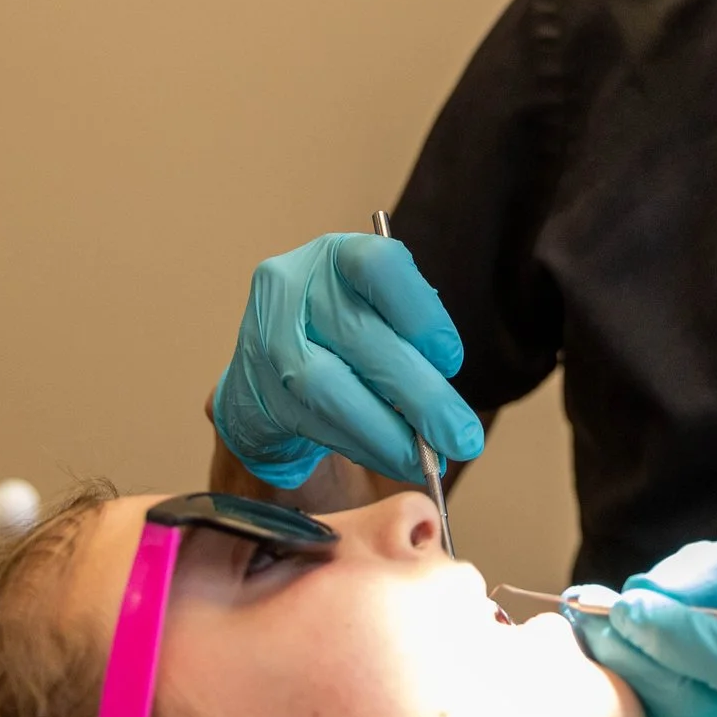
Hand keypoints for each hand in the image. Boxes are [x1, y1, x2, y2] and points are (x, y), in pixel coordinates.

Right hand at [210, 233, 482, 487]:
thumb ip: (413, 342)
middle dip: (419, 395)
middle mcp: (293, 286)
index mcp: (337, 255)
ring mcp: (266, 338)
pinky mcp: (254, 390)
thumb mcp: (382, 315)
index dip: (421, 314)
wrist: (272, 367)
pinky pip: (313, 423)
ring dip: (387, 433)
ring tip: (428, 461)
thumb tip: (449, 411)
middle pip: (358, 337)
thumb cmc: (347, 336)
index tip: (452, 361)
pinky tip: (393, 459)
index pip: (379, 265)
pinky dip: (361, 446)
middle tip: (462, 437)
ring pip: (328, 387)